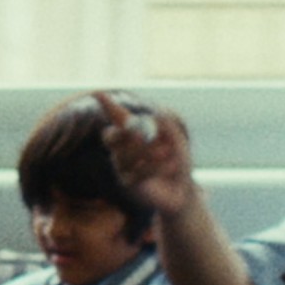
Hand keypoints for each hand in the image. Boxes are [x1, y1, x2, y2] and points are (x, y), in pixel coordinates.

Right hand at [95, 92, 196, 218]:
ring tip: (166, 152)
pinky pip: (135, 171)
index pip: (116, 118)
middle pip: (110, 136)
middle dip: (128, 133)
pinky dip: (155, 166)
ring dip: (147, 151)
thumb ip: (166, 125)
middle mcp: (120, 150)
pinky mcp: (127, 183)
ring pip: (123, 154)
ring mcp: (121, 167)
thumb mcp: (176, 139)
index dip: (109, 107)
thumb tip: (157, 113)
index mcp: (131, 135)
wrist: (182, 190)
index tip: (102, 95)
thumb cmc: (175, 160)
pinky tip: (170, 165)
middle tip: (145, 134)